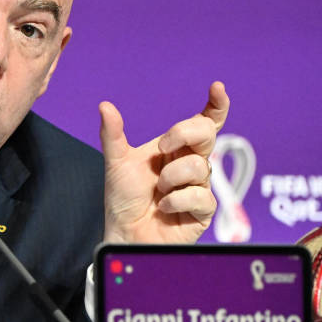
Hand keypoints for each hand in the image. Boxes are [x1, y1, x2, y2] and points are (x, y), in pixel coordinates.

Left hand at [99, 81, 228, 243]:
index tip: (217, 88)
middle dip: (182, 135)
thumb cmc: (124, 200)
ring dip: (171, 178)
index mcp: (175, 148)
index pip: (203, 122)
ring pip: (200, 167)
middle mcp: (190, 164)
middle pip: (206, 134)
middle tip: (161, 149)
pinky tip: (164, 208)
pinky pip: (200, 196)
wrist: (124, 233)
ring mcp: (199, 187)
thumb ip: (113, 134)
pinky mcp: (203, 211)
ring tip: (158, 192)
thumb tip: (105, 105)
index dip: (216, 105)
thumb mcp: (116, 163)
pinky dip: (176, 200)